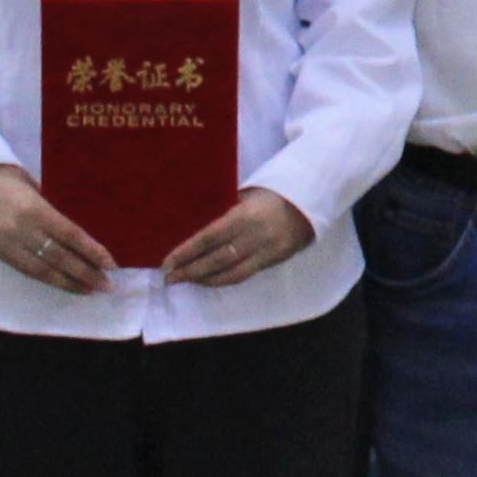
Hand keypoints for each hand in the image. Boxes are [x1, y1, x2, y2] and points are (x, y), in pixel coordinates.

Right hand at [0, 164, 121, 294]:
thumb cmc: (11, 182)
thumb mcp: (36, 189)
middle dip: (85, 273)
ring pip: (43, 270)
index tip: (111, 263)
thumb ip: (55, 210)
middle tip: (107, 285)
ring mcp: (8, 245)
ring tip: (91, 290)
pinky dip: (49, 280)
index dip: (91, 251)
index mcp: (35, 209)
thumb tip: (82, 232)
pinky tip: (65, 285)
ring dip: (69, 283)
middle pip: (59, 257)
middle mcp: (22, 230)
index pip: (70, 234)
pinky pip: (27, 271)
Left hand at [163, 191, 316, 288]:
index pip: (208, 237)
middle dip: (190, 271)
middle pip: (216, 259)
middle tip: (169, 278)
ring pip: (230, 273)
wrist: (310, 201)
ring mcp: (266, 251)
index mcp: (244, 215)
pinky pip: (244, 275)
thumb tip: (193, 229)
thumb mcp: (246, 196)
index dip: (186, 252)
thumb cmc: (271, 194)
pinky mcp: (274, 260)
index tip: (166, 262)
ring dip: (204, 279)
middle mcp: (254, 236)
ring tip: (185, 281)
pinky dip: (223, 279)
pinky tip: (209, 280)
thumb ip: (224, 211)